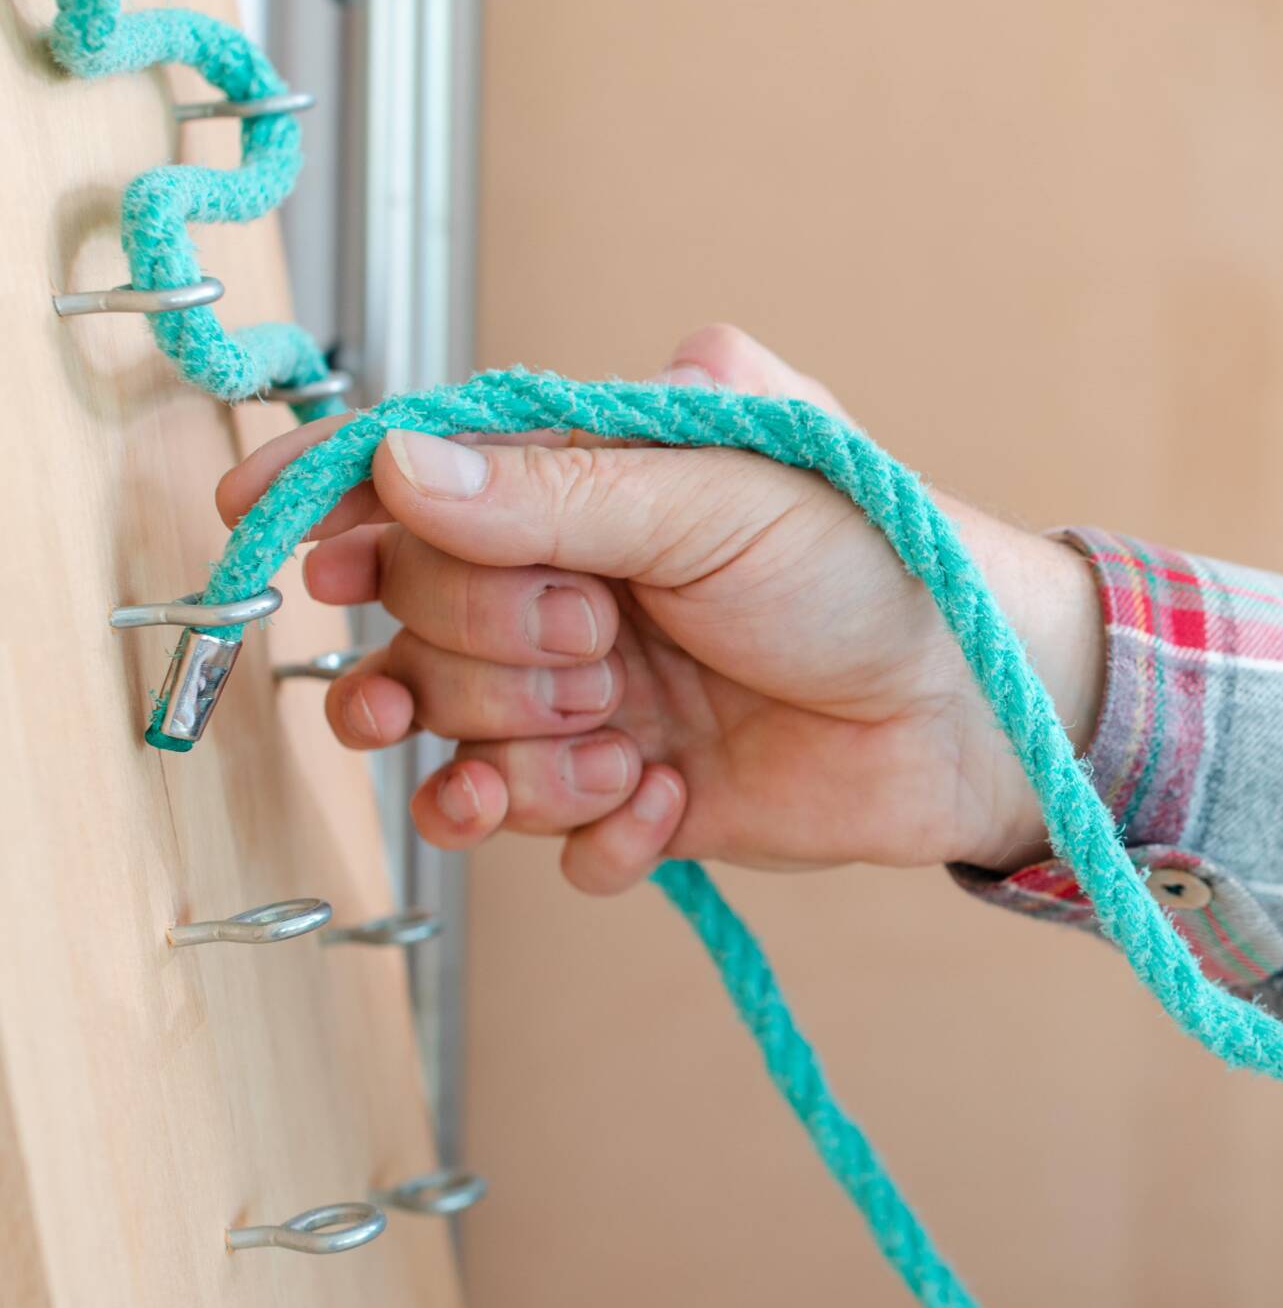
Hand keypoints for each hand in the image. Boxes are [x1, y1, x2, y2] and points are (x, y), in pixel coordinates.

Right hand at [215, 326, 1104, 891]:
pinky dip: (592, 835)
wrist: (984, 711)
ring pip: (459, 743)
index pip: (419, 488)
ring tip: (625, 744)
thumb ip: (555, 491)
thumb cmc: (882, 566)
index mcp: (591, 487)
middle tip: (598, 646)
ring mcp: (602, 696)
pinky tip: (667, 806)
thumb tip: (397, 467)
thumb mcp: (721, 495)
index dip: (338, 510)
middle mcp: (577, 587)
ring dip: (526, 756)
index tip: (271, 534)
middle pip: (418, 628)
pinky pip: (541, 840)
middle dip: (489, 653)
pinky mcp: (637, 797)